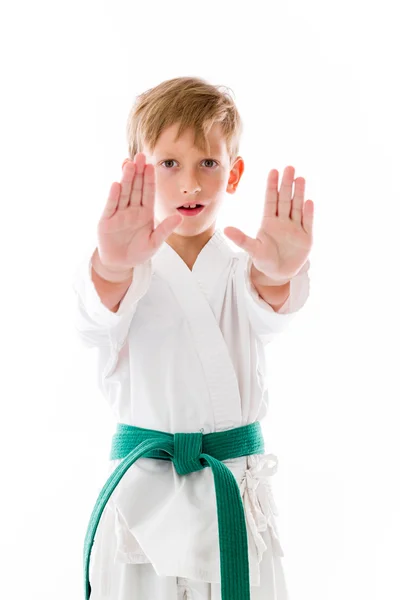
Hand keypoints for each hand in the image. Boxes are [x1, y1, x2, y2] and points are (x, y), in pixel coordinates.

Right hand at [96, 153, 183, 270]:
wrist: (121, 264)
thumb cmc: (139, 252)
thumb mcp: (155, 242)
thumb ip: (165, 229)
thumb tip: (180, 217)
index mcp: (145, 212)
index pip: (148, 193)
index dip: (149, 179)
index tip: (152, 165)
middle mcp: (132, 209)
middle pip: (135, 188)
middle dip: (137, 172)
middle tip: (140, 156)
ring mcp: (119, 213)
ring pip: (123, 193)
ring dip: (126, 179)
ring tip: (128, 164)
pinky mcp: (106, 221)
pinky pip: (111, 206)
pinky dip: (113, 196)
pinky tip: (116, 184)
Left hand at [224, 166, 313, 283]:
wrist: (278, 274)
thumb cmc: (264, 260)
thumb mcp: (252, 249)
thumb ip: (241, 239)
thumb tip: (225, 229)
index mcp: (269, 221)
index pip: (270, 200)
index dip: (272, 186)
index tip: (273, 170)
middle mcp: (283, 221)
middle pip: (285, 199)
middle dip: (287, 184)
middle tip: (289, 168)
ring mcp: (295, 228)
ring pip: (297, 207)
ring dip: (299, 194)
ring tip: (300, 178)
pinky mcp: (306, 238)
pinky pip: (307, 223)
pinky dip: (308, 214)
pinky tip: (309, 202)